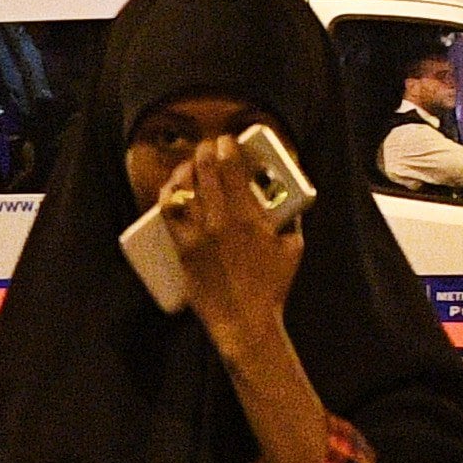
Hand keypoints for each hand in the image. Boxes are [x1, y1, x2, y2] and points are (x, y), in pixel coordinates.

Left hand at [178, 136, 305, 349]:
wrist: (244, 321)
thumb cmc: (272, 287)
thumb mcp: (293, 247)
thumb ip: (291, 219)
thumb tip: (290, 201)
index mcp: (247, 216)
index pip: (231, 167)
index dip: (227, 147)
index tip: (228, 141)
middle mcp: (219, 220)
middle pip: (204, 170)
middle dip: (206, 151)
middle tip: (209, 148)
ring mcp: (197, 234)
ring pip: (182, 188)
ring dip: (185, 169)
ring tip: (190, 166)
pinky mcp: (183, 249)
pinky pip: (169, 213)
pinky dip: (169, 195)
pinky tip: (172, 190)